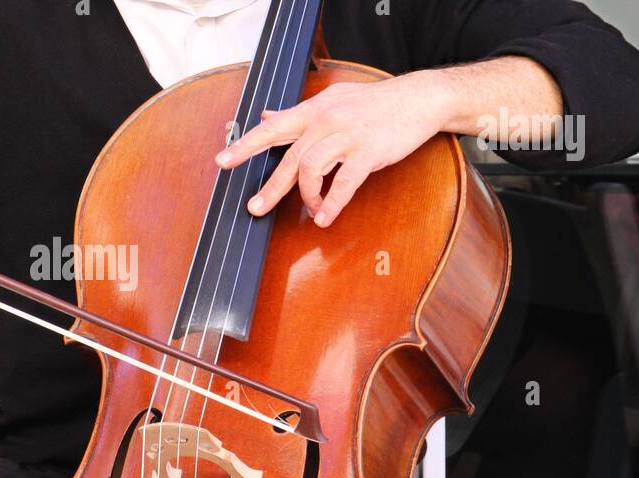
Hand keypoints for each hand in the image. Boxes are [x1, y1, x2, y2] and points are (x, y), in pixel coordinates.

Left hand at [214, 72, 450, 227]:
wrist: (416, 99)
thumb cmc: (372, 103)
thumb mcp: (331, 100)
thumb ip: (297, 112)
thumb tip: (266, 114)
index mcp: (313, 110)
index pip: (272, 128)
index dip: (245, 145)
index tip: (222, 161)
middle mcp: (326, 121)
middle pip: (289, 157)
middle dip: (270, 186)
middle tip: (255, 208)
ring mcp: (347, 136)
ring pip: (312, 169)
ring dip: (307, 196)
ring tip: (311, 210)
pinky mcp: (368, 152)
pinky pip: (344, 182)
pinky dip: (332, 203)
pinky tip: (325, 217)